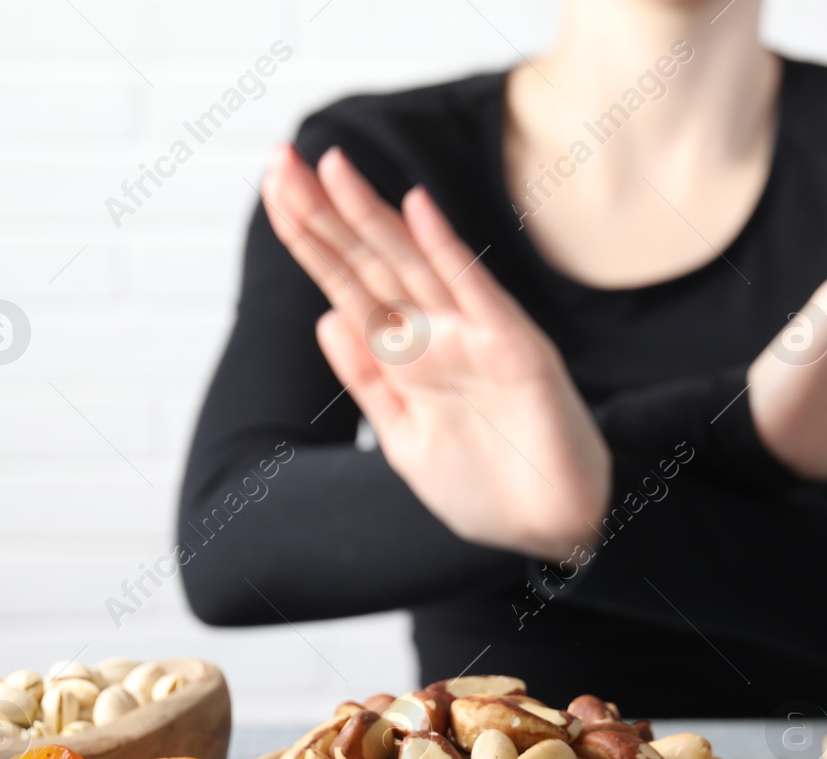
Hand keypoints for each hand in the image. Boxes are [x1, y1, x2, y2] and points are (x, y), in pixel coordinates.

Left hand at [259, 145, 610, 560]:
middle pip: (370, 263)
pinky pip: (475, 293)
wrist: (554, 531)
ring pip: (413, 266)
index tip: (272, 192)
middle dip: (324, 214)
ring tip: (331, 167)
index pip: (347, 285)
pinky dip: (447, 251)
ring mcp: (476, 338)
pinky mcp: (516, 350)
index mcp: (407, 359)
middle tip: (279, 159)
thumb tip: (325, 319)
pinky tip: (417, 209)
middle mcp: (438, 337)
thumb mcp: (406, 440)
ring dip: (372, 216)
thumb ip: (369, 382)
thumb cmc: (488, 490)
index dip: (310, 240)